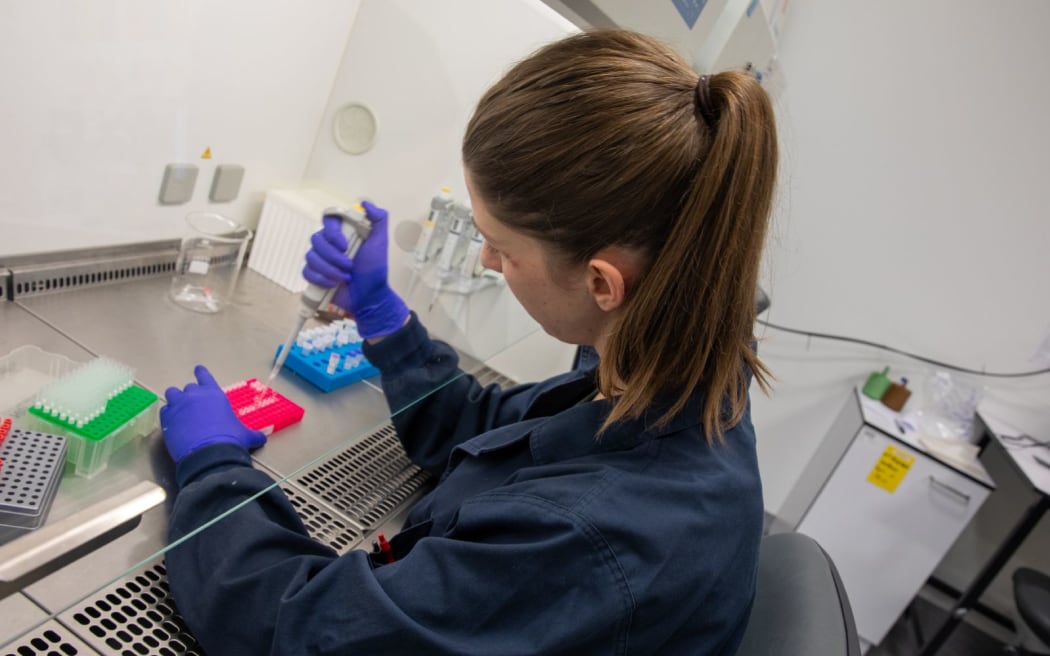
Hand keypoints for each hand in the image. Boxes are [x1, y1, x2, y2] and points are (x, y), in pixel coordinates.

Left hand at [160, 365, 265, 462]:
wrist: (210, 455)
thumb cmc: (231, 440)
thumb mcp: (245, 436)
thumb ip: (252, 435)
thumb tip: (261, 439)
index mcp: (214, 394)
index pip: (204, 376)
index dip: (201, 373)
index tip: (198, 370)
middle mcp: (195, 396)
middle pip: (188, 388)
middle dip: (191, 395)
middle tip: (194, 406)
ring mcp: (179, 406)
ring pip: (172, 394)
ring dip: (176, 400)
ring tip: (179, 410)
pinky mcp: (167, 419)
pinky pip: (165, 411)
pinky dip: (168, 415)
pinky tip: (172, 423)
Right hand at [303, 200, 409, 338]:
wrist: (370, 296)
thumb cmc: (375, 269)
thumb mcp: (380, 242)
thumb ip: (379, 219)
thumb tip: (365, 203)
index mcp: (343, 232)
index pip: (328, 219)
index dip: (332, 232)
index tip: (344, 245)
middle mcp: (329, 243)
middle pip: (316, 239)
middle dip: (333, 256)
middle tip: (349, 266)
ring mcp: (321, 259)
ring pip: (311, 256)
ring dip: (329, 269)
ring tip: (345, 277)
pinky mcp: (315, 274)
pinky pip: (307, 271)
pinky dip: (320, 279)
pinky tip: (333, 284)